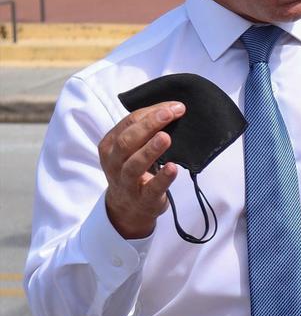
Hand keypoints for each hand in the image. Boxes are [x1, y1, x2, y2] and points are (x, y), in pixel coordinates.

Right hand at [99, 101, 185, 238]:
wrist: (128, 208)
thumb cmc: (134, 169)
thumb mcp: (132, 149)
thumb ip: (146, 130)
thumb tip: (173, 108)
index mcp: (111, 145)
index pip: (129, 123)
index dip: (151, 113)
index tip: (174, 107)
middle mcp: (114, 163)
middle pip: (127, 141)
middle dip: (149, 125)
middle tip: (169, 114)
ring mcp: (127, 182)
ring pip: (134, 165)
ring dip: (150, 150)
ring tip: (166, 137)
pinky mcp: (143, 199)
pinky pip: (152, 188)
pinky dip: (163, 178)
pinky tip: (173, 168)